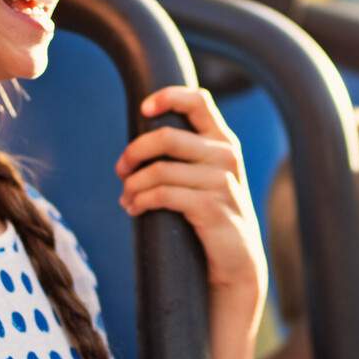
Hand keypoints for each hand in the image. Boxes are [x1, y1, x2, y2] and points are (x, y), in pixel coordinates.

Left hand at [115, 87, 266, 315]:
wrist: (237, 261)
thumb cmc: (212, 216)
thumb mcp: (206, 178)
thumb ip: (186, 155)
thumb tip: (136, 147)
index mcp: (224, 141)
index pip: (198, 101)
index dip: (168, 97)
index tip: (144, 109)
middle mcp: (226, 156)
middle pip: (167, 136)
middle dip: (134, 152)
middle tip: (121, 170)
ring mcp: (221, 182)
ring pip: (159, 170)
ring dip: (133, 185)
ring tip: (126, 198)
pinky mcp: (211, 208)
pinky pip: (162, 195)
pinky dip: (140, 201)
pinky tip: (134, 209)